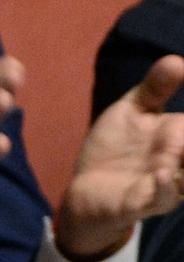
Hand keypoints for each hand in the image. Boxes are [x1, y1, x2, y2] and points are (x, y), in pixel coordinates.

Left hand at [55, 55, 183, 261]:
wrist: (87, 189)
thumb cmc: (117, 148)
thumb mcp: (133, 111)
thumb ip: (156, 88)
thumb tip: (178, 59)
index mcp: (179, 138)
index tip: (180, 123)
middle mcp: (179, 163)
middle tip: (176, 129)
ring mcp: (163, 185)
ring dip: (182, 166)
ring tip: (170, 157)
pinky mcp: (142, 203)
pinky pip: (159, 198)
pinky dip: (163, 189)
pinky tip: (161, 175)